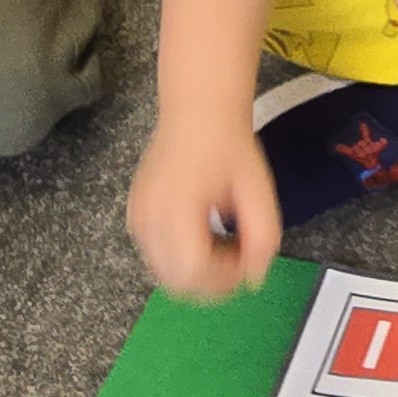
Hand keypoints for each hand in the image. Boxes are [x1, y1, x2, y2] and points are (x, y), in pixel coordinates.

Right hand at [127, 114, 278, 300]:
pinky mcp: (135, 216)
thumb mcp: (258, 191)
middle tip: (238, 259)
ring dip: (197, 274)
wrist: (198, 113)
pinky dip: (181, 261)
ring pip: (164, 274)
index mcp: (177, 206)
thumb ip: (263, 237)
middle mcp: (149, 216)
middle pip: (175, 281)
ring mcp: (137, 218)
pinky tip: (203, 237)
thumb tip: (255, 278)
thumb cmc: (229, 146)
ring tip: (222, 245)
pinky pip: (156, 257)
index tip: (246, 264)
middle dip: (212, 283)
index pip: (192, 270)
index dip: (223, 280)